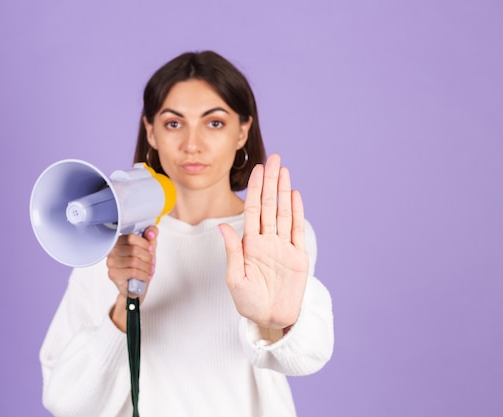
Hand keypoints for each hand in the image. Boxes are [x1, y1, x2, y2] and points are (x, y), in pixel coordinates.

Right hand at [106, 226, 157, 331]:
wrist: (136, 287)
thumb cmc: (141, 267)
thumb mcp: (149, 248)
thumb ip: (151, 235)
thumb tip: (151, 232)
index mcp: (119, 242)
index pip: (131, 237)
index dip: (145, 244)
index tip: (149, 250)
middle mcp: (112, 251)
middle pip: (134, 249)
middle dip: (147, 257)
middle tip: (150, 263)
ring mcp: (111, 263)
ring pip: (134, 261)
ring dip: (146, 267)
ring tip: (148, 271)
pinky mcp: (113, 274)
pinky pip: (133, 272)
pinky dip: (143, 275)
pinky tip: (145, 277)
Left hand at [219, 154, 308, 330]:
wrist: (271, 320)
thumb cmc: (249, 302)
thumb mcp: (235, 279)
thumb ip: (232, 251)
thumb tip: (223, 226)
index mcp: (249, 244)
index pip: (252, 210)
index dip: (254, 189)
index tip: (257, 170)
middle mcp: (267, 240)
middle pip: (269, 205)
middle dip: (270, 181)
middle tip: (274, 158)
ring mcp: (283, 246)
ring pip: (284, 212)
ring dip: (283, 191)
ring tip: (284, 170)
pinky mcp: (298, 256)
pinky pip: (297, 230)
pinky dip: (297, 212)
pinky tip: (294, 194)